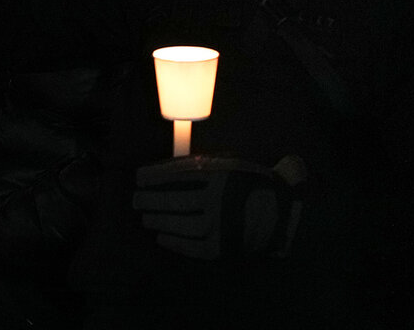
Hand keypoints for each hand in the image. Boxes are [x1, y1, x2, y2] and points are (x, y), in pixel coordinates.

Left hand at [132, 155, 305, 259]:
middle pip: (177, 200)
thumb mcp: (228, 165)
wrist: (277, 213)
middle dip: (152, 200)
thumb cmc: (247, 183)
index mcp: (221, 175)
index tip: (138, 177)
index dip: (155, 176)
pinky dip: (174, 242)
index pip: (179, 175)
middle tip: (136, 200)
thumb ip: (201, 166)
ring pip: (182, 224)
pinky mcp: (222, 247)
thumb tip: (165, 170)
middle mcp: (219, 200)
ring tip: (145, 218)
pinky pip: (192, 247)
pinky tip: (162, 237)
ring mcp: (221, 225)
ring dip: (160, 220)